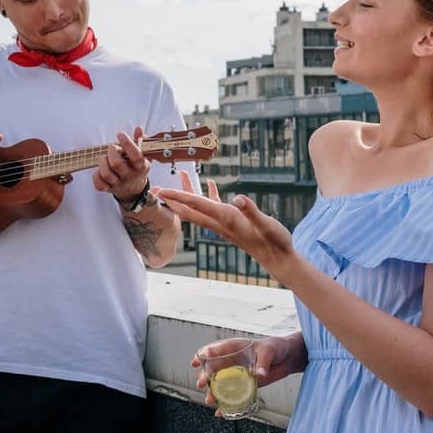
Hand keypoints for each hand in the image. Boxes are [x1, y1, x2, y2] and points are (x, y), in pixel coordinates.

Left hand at [94, 126, 149, 203]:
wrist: (134, 190)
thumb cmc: (136, 168)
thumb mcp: (144, 155)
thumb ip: (141, 141)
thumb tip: (138, 128)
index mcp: (141, 167)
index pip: (136, 156)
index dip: (127, 144)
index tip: (120, 134)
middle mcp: (130, 176)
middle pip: (117, 164)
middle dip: (112, 151)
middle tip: (113, 148)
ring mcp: (119, 184)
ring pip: (106, 174)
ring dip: (103, 162)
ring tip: (105, 158)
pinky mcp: (108, 189)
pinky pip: (99, 184)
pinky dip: (96, 175)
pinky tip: (100, 169)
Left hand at [156, 173, 295, 277]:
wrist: (278, 258)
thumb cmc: (275, 241)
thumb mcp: (266, 224)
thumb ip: (252, 211)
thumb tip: (238, 198)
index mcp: (227, 219)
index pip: (197, 205)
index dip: (178, 196)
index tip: (161, 190)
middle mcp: (221, 222)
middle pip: (189, 209)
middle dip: (172, 199)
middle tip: (154, 189)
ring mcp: (225, 223)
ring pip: (200, 207)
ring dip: (188, 192)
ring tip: (183, 174)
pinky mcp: (232, 222)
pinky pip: (214, 206)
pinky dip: (209, 194)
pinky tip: (210, 183)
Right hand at [191, 336, 300, 413]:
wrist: (287, 358)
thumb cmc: (276, 348)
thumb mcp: (269, 351)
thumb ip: (263, 361)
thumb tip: (259, 374)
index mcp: (234, 348)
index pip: (214, 350)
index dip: (203, 355)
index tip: (196, 362)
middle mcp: (231, 361)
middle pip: (211, 369)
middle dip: (204, 376)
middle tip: (201, 384)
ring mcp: (235, 374)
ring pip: (218, 384)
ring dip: (212, 392)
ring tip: (210, 401)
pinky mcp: (243, 386)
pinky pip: (231, 395)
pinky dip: (224, 405)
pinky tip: (219, 413)